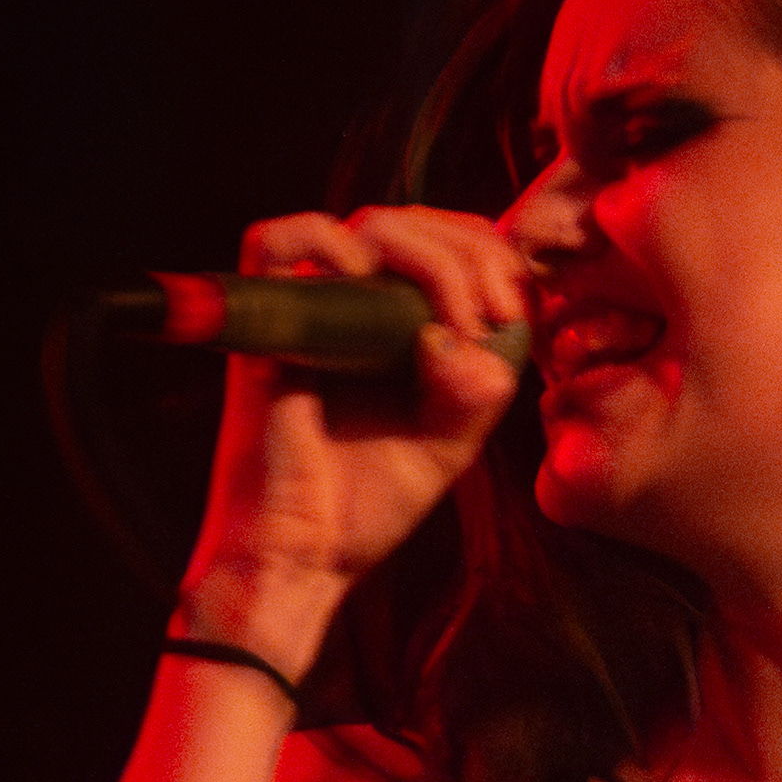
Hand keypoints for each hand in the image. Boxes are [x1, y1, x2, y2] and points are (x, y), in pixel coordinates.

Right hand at [182, 200, 527, 643]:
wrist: (305, 556)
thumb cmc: (367, 506)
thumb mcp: (449, 446)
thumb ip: (475, 389)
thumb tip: (454, 335)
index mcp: (407, 326)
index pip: (455, 243)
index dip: (492, 258)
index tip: (512, 313)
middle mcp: (361, 307)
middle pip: (422, 224)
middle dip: (473, 256)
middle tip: (491, 315)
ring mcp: (316, 311)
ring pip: (371, 224)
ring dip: (427, 255)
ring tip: (450, 316)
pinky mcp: (269, 326)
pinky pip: (273, 242)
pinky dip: (323, 241)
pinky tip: (362, 277)